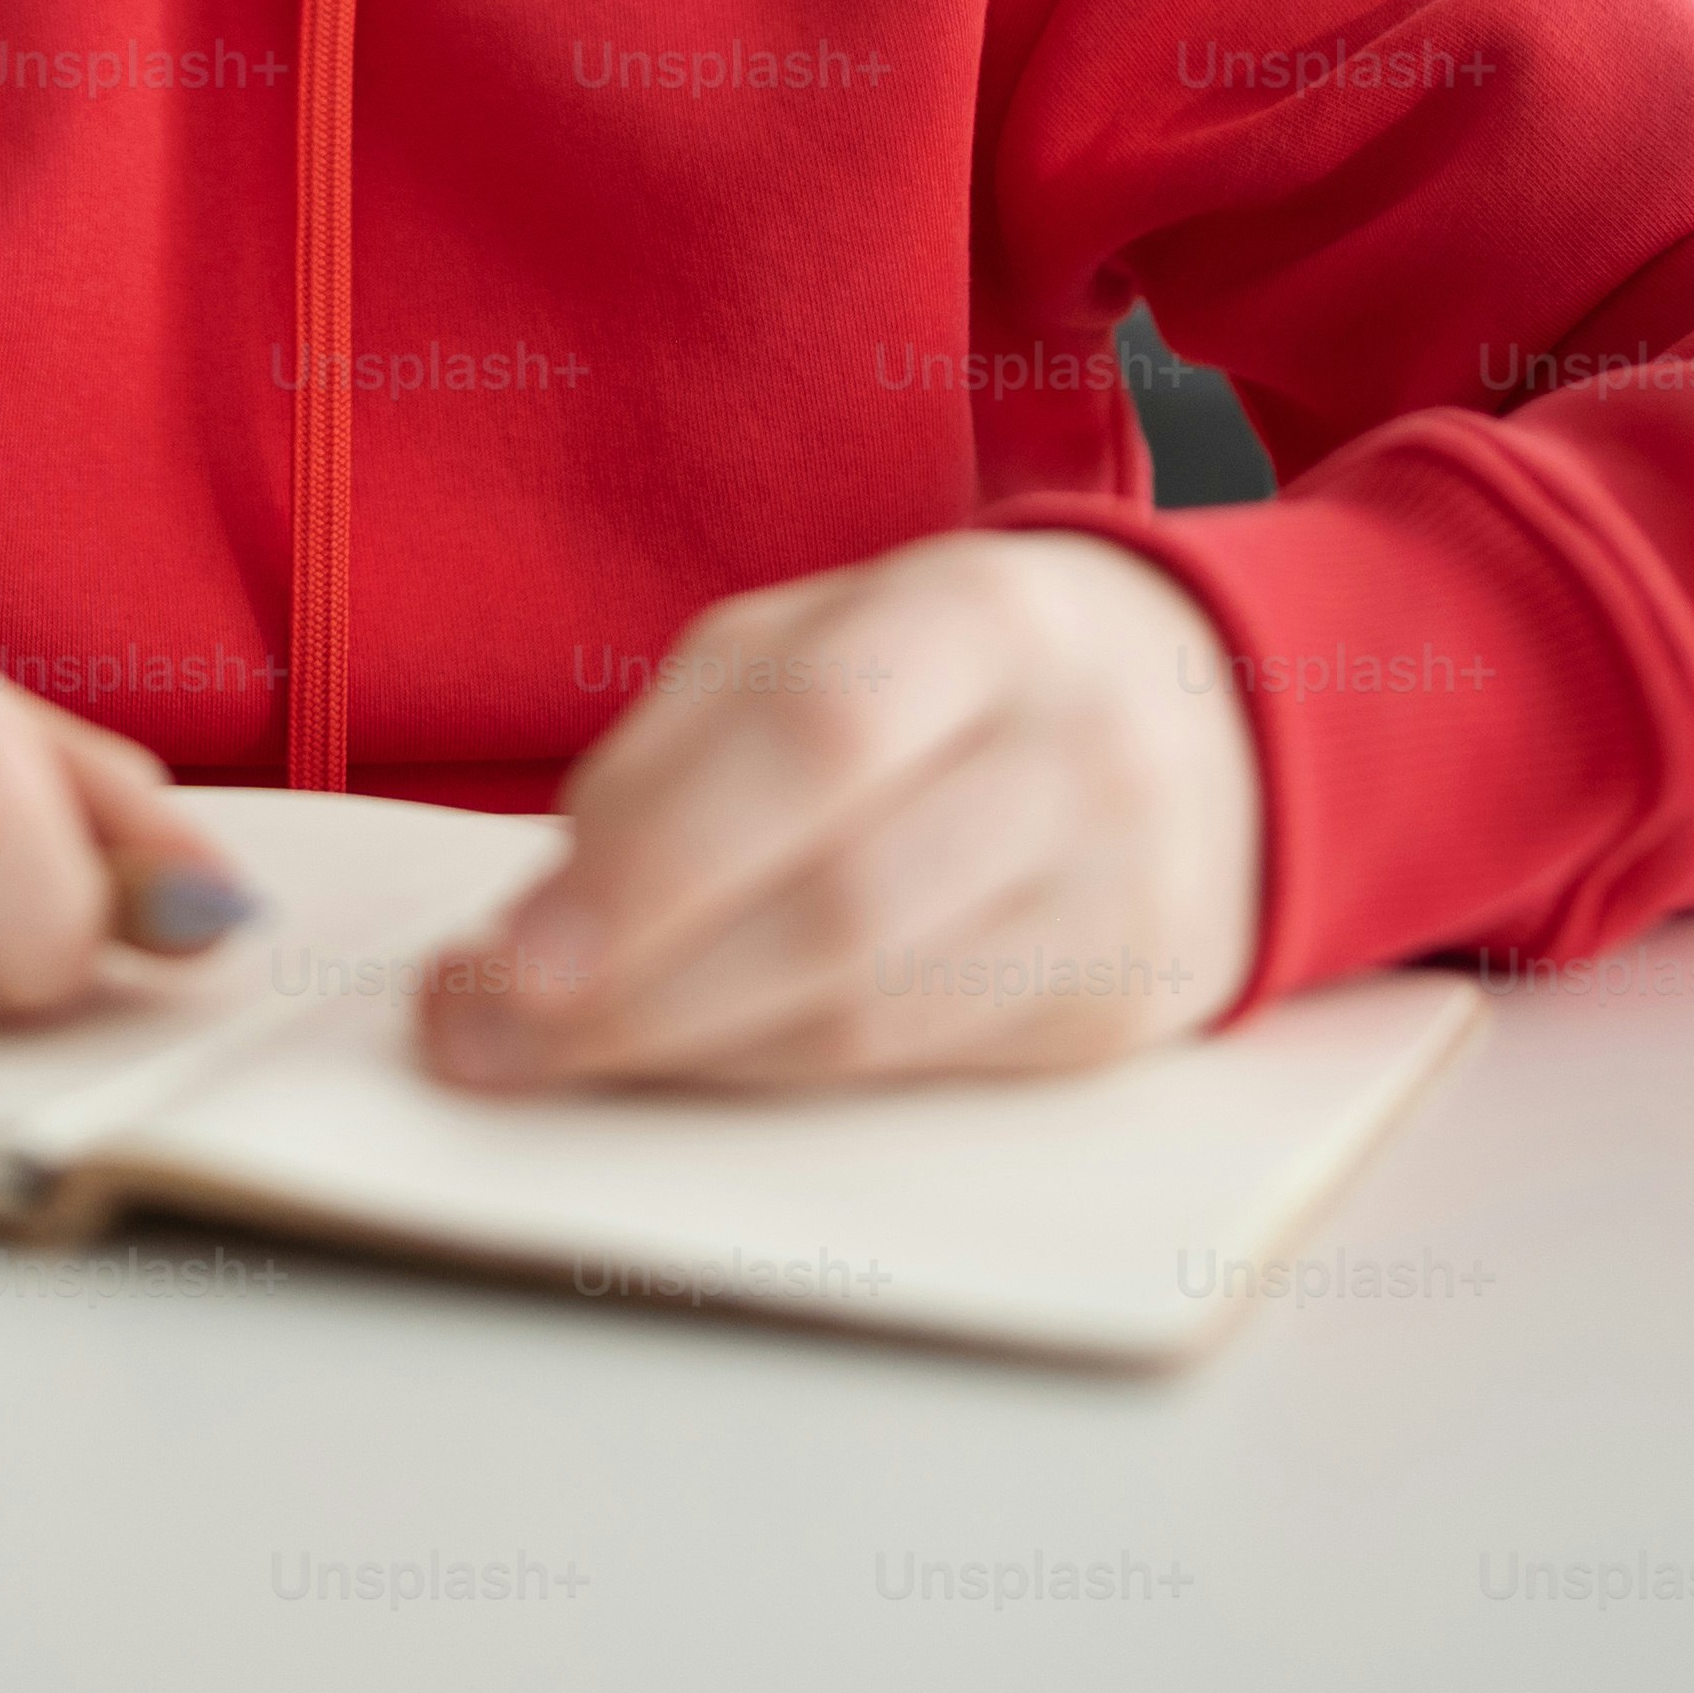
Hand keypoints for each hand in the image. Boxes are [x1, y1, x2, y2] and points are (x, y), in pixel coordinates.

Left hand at [418, 533, 1262, 1093]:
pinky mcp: (1117, 1014)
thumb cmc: (958, 674)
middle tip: (478, 1036)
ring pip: (872, 1016)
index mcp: (983, 615)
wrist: (1216, 723)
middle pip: (839, 906)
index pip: (812, 739)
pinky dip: (767, 1077)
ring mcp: (1113, 896)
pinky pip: (913, 1070)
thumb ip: (687, 741)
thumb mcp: (830, 634)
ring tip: (536, 1056)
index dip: (653, 861)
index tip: (509, 954)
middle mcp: (1072, 756)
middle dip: (631, 993)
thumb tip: (550, 905)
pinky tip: (672, 1063)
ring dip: (679, 1053)